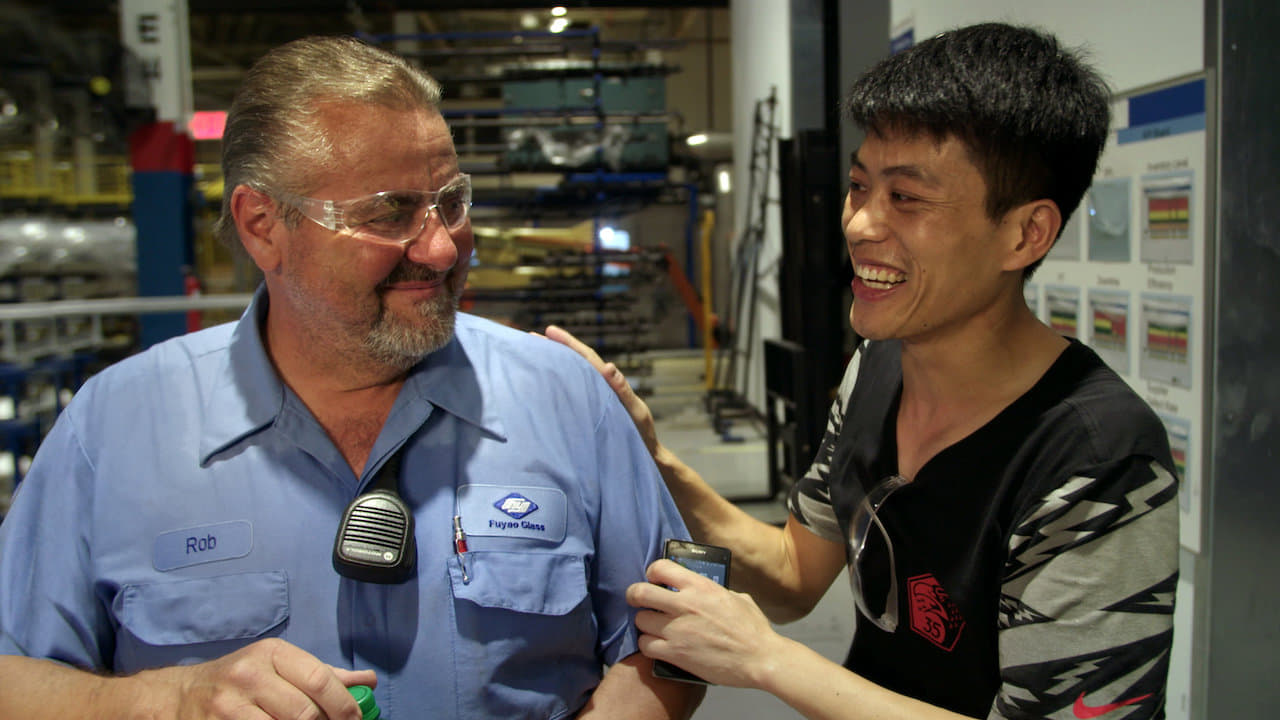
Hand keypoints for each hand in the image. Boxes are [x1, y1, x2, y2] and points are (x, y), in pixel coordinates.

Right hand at [149, 637, 376, 719]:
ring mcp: (229, 705)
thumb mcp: (277, 666)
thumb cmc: (238, 681)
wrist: (178, 697)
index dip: (345, 705)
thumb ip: (322, 674)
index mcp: (272, 653)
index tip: (356, 719)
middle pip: (305, 712)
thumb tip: (366, 682)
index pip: (320, 679)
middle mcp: (249, 674)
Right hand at [543, 325, 658, 455]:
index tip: (550, 331)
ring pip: (571, 375)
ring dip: (555, 364)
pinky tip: (544, 385)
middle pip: (574, 361)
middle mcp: (598, 387)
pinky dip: (558, 384)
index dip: (568, 343)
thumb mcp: (634, 410)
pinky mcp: (588, 412)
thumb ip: (622, 390)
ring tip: (533, 355)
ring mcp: (593, 398)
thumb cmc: (641, 433)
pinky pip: (571, 393)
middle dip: (555, 348)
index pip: (586, 357)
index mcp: (608, 383)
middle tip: (531, 336)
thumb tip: (608, 365)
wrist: (644, 453)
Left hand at [626, 559, 785, 689]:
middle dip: (634, 595)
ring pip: (640, 621)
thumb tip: (704, 592)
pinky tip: (656, 645)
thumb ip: (715, 592)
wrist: (761, 659)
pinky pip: (645, 645)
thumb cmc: (753, 630)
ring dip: (644, 624)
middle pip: (640, 592)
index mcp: (700, 586)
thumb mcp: (737, 598)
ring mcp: (678, 629)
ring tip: (653, 627)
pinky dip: (648, 645)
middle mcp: (685, 604)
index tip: (653, 579)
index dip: (652, 572)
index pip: (661, 567)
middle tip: (637, 600)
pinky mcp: (676, 653)